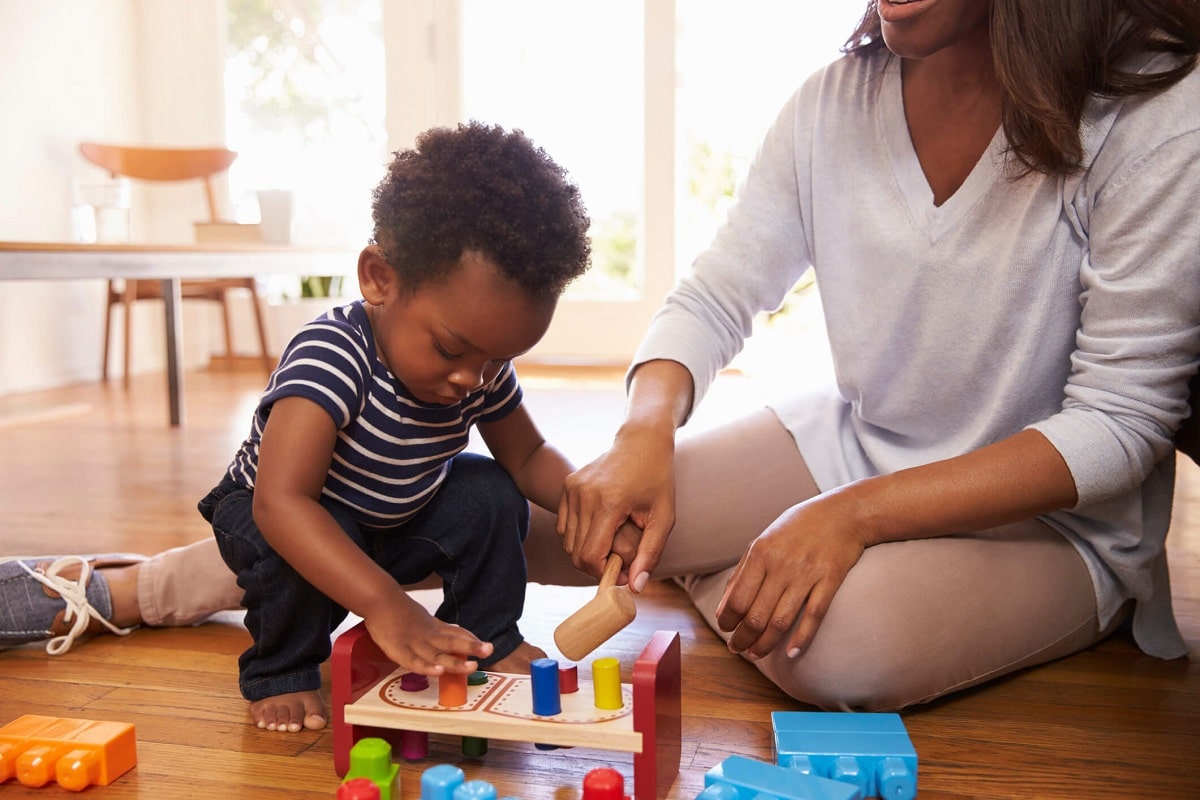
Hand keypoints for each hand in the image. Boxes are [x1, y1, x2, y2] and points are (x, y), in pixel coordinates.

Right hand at [363, 593, 492, 675]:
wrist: (379, 599)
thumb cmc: (400, 611)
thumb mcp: (424, 619)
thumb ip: (440, 629)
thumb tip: (457, 631)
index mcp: (434, 627)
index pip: (456, 633)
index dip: (471, 639)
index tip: (486, 646)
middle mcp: (428, 635)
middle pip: (452, 641)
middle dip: (471, 647)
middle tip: (489, 649)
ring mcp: (415, 643)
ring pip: (437, 655)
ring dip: (454, 662)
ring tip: (471, 666)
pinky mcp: (400, 651)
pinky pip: (415, 662)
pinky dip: (427, 667)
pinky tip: (438, 672)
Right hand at [557, 423, 675, 589]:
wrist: (641, 441)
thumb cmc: (657, 479)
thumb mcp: (664, 517)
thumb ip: (650, 553)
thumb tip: (635, 587)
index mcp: (609, 503)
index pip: (591, 556)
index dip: (604, 573)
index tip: (623, 574)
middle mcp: (585, 494)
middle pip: (577, 553)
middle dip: (597, 566)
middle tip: (620, 562)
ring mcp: (572, 488)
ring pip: (568, 543)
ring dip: (587, 552)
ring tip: (611, 544)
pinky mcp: (567, 486)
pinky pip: (564, 527)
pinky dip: (579, 537)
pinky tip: (600, 528)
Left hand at [716, 494, 866, 659]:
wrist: (842, 513)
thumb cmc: (798, 527)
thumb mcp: (763, 541)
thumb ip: (743, 572)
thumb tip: (724, 606)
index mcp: (760, 554)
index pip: (736, 599)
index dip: (727, 621)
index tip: (725, 630)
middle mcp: (781, 565)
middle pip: (755, 615)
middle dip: (742, 638)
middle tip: (737, 648)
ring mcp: (807, 574)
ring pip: (781, 621)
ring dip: (765, 644)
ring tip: (756, 653)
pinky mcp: (829, 581)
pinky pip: (813, 616)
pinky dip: (801, 639)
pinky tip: (791, 653)